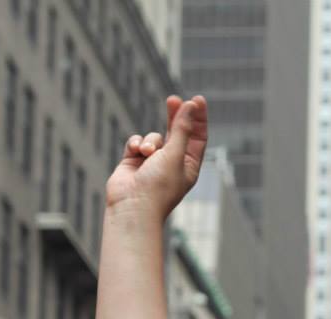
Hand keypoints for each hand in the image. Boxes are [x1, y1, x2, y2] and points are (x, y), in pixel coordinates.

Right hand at [106, 95, 207, 218]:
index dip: (198, 118)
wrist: (132, 207)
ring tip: (147, 153)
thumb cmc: (158, 186)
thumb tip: (191, 105)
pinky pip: (137, 143)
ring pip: (154, 136)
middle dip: (175, 116)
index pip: (198, 137)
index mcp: (189, 165)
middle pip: (177, 132)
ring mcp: (152, 162)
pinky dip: (136, 144)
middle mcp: (172, 163)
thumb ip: (182, 128)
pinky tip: (135, 153)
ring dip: (150, 140)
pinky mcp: (134, 162)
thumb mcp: (175, 154)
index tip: (197, 99)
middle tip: (173, 99)